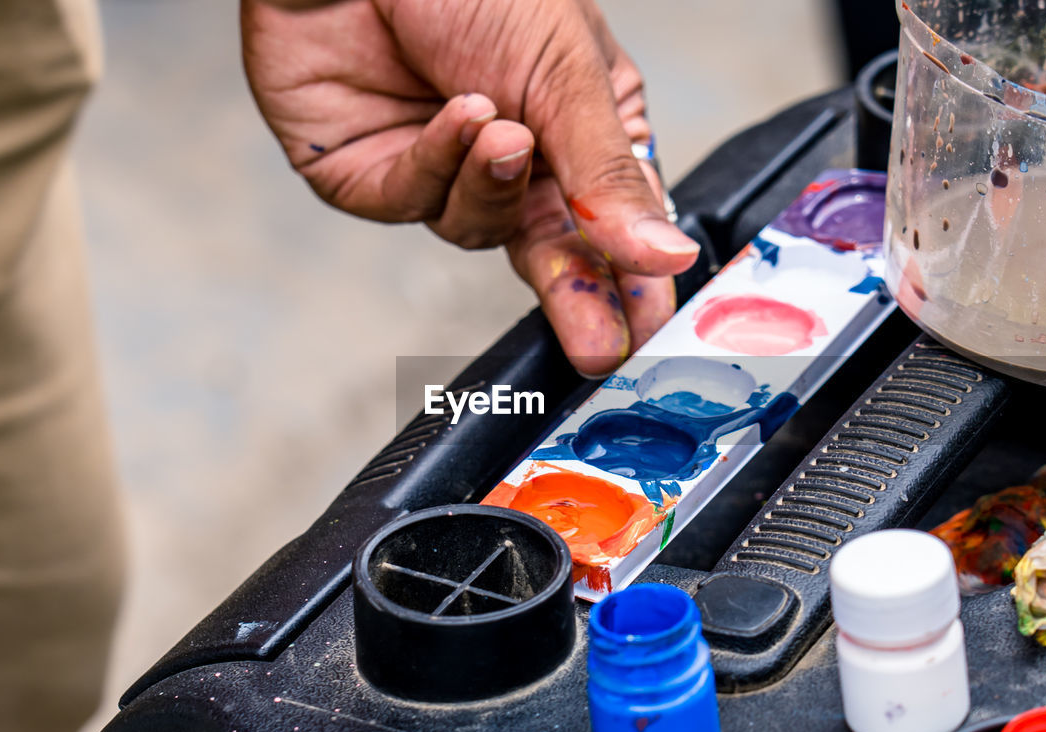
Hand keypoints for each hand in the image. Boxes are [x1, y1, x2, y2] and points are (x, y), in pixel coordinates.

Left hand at [242, 0, 700, 374]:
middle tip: (600, 346)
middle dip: (577, 299)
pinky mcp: (377, 177)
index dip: (633, 281)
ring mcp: (446, 174)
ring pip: (479, 229)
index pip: (617, 227)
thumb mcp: (568, 71)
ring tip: (501, 130)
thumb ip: (609, 175)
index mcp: (580, 133)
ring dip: (493, 183)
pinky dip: (439, 160)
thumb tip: (668, 254)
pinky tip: (457, 114)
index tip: (652, 329)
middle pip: (552, 256)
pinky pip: (415, 200)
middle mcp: (517, 163)